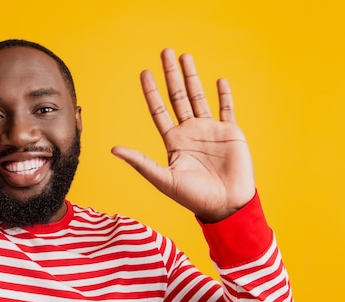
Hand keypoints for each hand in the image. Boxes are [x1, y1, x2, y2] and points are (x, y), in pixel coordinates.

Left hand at [111, 48, 254, 222]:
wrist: (226, 206)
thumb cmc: (194, 197)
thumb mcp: (163, 178)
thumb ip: (140, 162)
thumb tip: (113, 150)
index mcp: (173, 141)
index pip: (159, 110)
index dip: (151, 92)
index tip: (144, 73)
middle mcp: (190, 132)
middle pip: (178, 96)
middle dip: (171, 74)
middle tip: (165, 52)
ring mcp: (210, 131)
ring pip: (199, 97)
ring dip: (193, 77)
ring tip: (186, 56)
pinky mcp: (231, 132)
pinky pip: (227, 108)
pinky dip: (224, 94)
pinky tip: (219, 80)